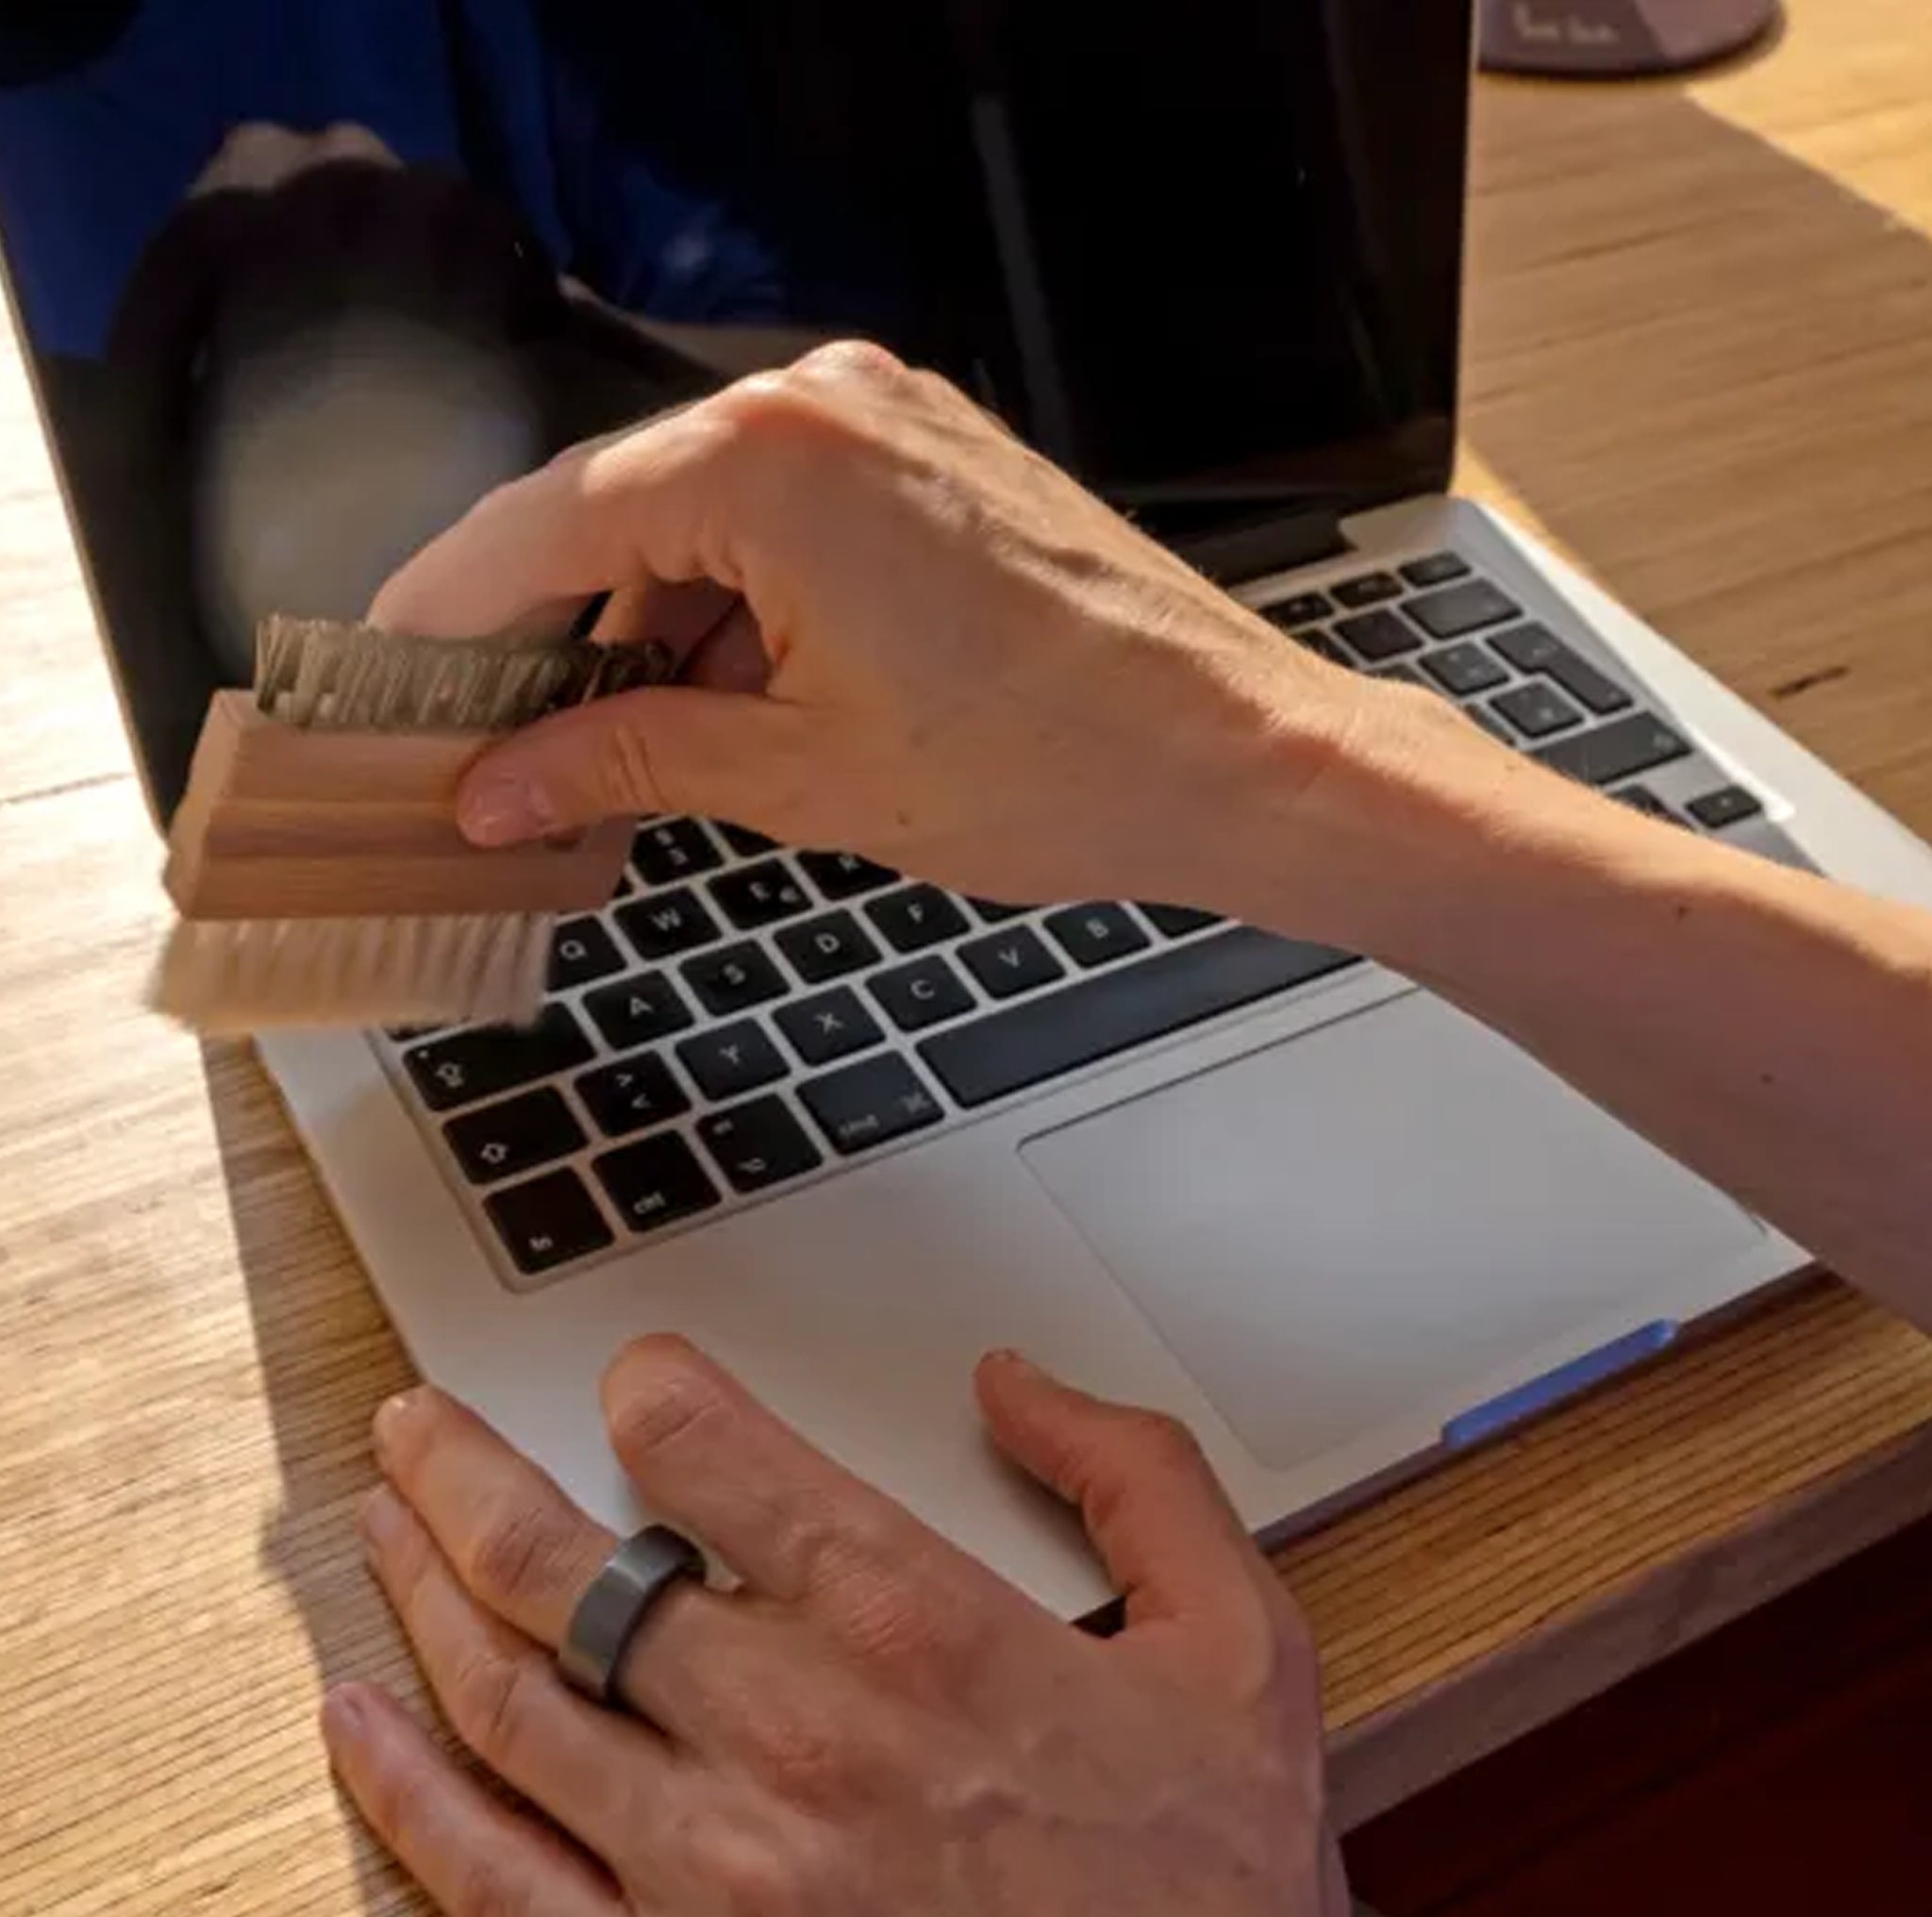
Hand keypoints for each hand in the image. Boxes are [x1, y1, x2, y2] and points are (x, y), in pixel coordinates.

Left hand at [322, 1339, 1347, 1916]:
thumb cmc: (1207, 1888)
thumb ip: (1136, 1475)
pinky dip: (408, 1794)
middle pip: (562, 1567)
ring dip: (421, 1595)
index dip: (644, 1385)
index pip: (705, 1450)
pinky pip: (495, 1885)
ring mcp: (715, 1874)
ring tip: (384, 1522)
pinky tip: (364, 1724)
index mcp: (912, 1628)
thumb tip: (1014, 1382)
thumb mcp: (1236, 1646)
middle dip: (464, 1471)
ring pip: (507, 1703)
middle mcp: (790, 1736)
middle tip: (417, 1421)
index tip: (633, 1375)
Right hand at [370, 342, 1491, 935]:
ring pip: (706, 519)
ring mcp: (890, 423)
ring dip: (652, 629)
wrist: (1236, 758)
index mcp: (772, 458)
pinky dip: (740, 607)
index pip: (545, 522)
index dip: (450, 610)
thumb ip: (623, 759)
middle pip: (621, 511)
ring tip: (623, 752)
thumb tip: (498, 785)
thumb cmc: (1055, 763)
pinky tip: (725, 704)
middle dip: (555, 632)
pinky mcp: (935, 463)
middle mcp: (826, 404)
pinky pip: (789, 519)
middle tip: (500, 742)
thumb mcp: (801, 776)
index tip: (388, 673)